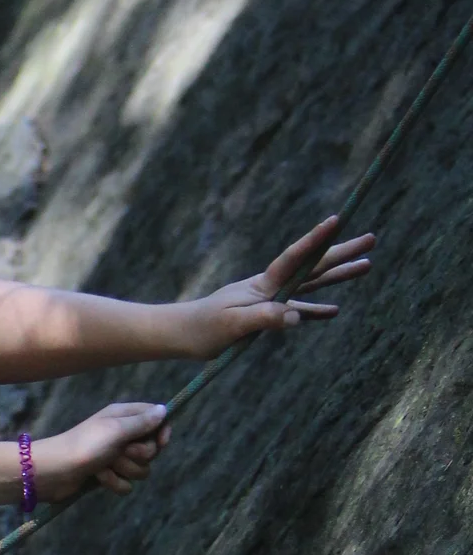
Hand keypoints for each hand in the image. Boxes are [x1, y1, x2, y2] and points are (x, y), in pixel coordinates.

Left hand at [35, 401, 168, 500]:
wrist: (55, 471)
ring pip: (141, 469)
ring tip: (105, 465)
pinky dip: (114, 482)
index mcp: (123, 417)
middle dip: (139, 455)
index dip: (162, 431)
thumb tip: (164, 409)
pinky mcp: (108, 475)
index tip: (161, 442)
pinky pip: (126, 484)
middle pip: (151, 448)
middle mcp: (121, 435)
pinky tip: (98, 477)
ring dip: (124, 470)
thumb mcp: (117, 429)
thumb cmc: (85, 445)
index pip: (155, 419)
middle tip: (122, 452)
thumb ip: (142, 422)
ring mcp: (115, 457)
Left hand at [186, 215, 375, 349]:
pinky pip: (298, 309)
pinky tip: (334, 310)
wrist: (181, 334)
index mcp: (262, 285)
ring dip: (338, 275)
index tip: (338, 220)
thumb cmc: (202, 330)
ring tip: (366, 265)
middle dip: (342, 251)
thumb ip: (264, 318)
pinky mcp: (266, 316)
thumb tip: (296, 316)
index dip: (316, 240)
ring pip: (311, 283)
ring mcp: (270, 299)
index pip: (294, 258)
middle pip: (313, 265)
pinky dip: (316, 309)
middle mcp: (270, 287)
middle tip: (372, 238)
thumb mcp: (232, 325)